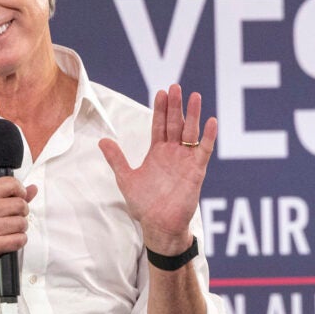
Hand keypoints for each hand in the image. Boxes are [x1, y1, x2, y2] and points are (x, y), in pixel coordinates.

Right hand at [0, 177, 37, 269]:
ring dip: (20, 228)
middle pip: (21, 205)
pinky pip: (19, 240)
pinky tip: (9, 239)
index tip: (19, 198)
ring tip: (9, 229)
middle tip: (13, 217)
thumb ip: (6, 195)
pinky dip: (18, 241)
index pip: (12, 184)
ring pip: (22, 223)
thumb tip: (32, 189)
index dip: (21, 191)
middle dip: (22, 212)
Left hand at [99, 85, 216, 254]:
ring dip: (193, 115)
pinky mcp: (196, 171)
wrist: (159, 226)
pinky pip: (203, 151)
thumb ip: (117, 159)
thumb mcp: (126, 179)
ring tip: (195, 96)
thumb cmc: (144, 206)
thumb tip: (102, 141)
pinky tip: (212, 122)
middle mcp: (173, 153)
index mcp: (157, 153)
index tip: (160, 92)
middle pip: (176, 124)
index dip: (160, 109)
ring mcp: (185, 161)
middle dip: (175, 106)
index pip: (160, 125)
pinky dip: (208, 137)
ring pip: (191, 133)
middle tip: (175, 87)